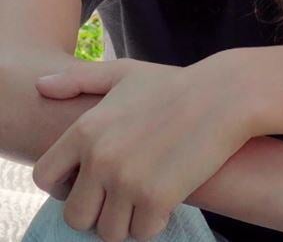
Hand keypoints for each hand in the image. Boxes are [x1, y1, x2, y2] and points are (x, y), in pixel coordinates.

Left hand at [32, 54, 251, 241]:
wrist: (223, 96)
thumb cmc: (173, 84)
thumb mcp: (124, 73)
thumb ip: (79, 80)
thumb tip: (41, 85)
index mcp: (86, 129)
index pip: (45, 177)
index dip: (62, 186)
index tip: (86, 181)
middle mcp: (100, 158)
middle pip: (76, 216)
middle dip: (97, 212)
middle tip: (121, 196)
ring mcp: (127, 181)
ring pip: (109, 231)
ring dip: (126, 220)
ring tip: (144, 196)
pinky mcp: (156, 199)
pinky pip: (141, 233)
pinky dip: (153, 223)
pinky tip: (165, 199)